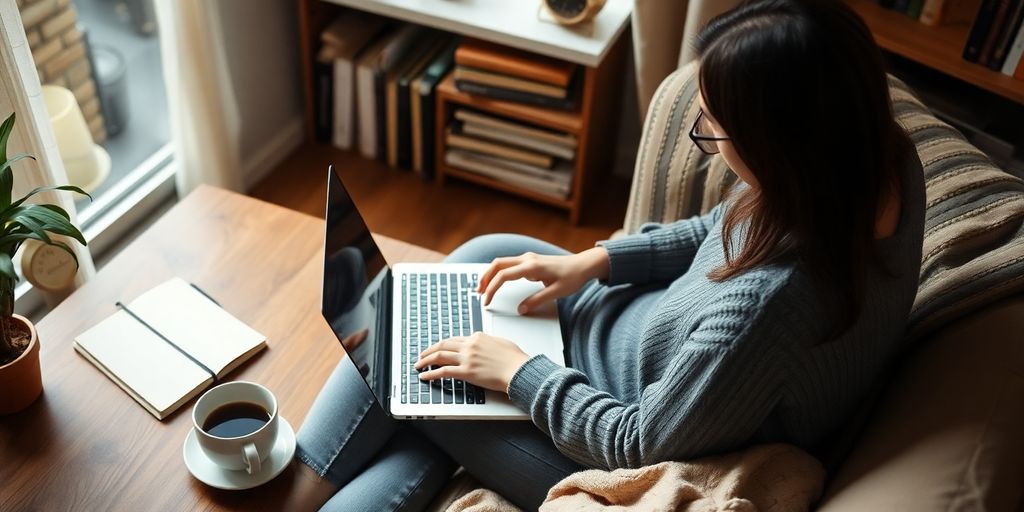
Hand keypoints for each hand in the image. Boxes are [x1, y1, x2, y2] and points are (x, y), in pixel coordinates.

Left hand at [415, 333, 530, 391]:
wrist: (519, 369)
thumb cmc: (514, 359)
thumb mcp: (500, 342)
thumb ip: (488, 342)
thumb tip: (484, 345)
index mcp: (477, 337)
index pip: (455, 340)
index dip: (444, 345)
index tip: (438, 349)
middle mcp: (469, 345)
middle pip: (443, 345)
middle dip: (430, 350)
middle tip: (422, 355)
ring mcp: (467, 358)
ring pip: (439, 356)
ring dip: (426, 360)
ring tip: (419, 365)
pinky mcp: (466, 372)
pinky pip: (443, 372)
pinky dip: (431, 374)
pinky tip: (425, 376)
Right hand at [478, 247, 609, 313]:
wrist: (584, 264)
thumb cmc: (573, 276)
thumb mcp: (557, 292)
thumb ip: (537, 301)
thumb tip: (521, 310)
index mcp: (531, 266)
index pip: (503, 276)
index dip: (492, 289)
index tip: (487, 301)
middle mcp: (527, 259)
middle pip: (497, 264)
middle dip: (485, 278)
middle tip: (479, 293)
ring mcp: (528, 258)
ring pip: (502, 262)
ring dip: (491, 274)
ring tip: (484, 288)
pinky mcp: (531, 261)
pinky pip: (509, 264)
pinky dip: (499, 272)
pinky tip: (498, 281)